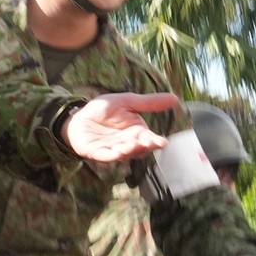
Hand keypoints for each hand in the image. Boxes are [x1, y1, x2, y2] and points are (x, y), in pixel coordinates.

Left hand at [61, 91, 178, 164]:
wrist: (80, 114)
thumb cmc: (105, 109)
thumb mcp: (128, 101)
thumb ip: (149, 103)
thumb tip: (175, 98)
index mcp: (137, 132)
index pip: (149, 139)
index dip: (156, 142)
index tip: (162, 142)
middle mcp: (127, 143)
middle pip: (139, 150)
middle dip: (143, 147)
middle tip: (147, 142)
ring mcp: (112, 149)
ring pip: (124, 154)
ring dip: (128, 150)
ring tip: (131, 144)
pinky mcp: (97, 153)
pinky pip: (106, 156)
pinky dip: (112, 156)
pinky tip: (118, 152)